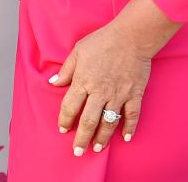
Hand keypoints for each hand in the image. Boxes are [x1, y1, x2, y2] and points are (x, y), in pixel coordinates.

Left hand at [49, 0, 180, 155]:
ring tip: (97, 148)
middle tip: (78, 151)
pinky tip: (125, 137)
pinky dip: (129, 128)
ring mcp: (118, 94)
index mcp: (84, 81)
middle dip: (82, 138)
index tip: (63, 129)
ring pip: (109, 122)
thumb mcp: (78, 50)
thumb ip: (66, 69)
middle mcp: (100, 91)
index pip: (70, 106)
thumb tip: (53, 83)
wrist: (131, 36)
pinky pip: (132, 116)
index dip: (65, 120)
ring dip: (102, 137)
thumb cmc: (103, 40)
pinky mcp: (134, 94)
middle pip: (88, 121)